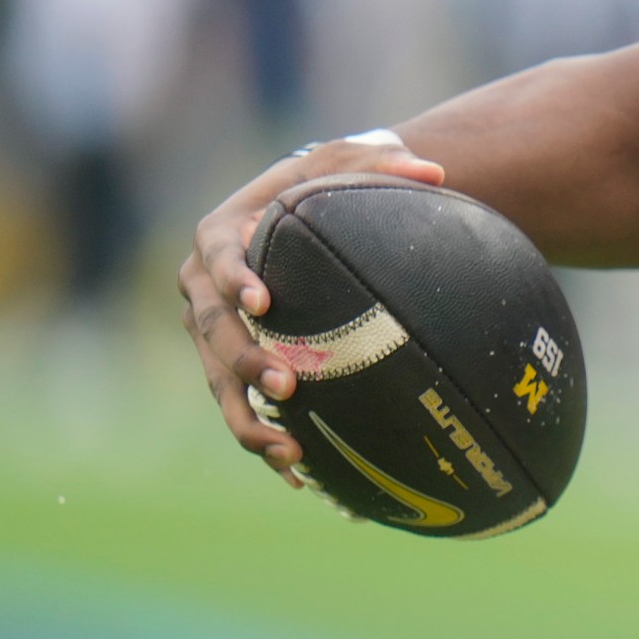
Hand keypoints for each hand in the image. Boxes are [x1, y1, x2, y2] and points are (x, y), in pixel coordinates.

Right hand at [177, 136, 446, 484]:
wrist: (297, 214)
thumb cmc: (320, 184)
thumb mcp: (345, 164)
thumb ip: (381, 162)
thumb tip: (434, 171)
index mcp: (221, 236)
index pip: (218, 258)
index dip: (235, 281)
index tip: (263, 303)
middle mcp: (204, 289)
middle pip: (212, 333)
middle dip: (244, 363)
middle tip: (286, 387)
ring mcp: (211, 334)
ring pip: (217, 385)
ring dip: (248, 422)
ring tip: (288, 452)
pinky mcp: (228, 367)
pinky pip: (240, 410)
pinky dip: (266, 440)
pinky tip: (302, 475)